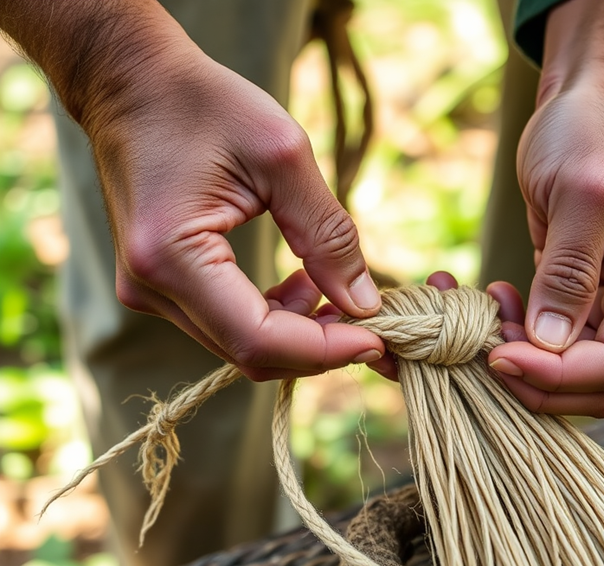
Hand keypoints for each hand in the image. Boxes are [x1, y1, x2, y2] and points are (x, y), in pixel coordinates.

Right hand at [82, 24, 383, 380]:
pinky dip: (273, 317)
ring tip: (331, 285)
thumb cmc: (205, 102)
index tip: (379, 335)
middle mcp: (150, 288)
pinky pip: (226, 324)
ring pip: (240, 345)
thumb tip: (364, 303)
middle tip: (368, 313)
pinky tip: (301, 284)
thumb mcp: (283, 156)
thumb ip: (327, 235)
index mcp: (171, 256)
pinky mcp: (158, 286)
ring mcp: (148, 292)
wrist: (132, 82)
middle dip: (319, 345)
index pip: (259, 339)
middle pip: (250, 352)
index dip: (326, 349)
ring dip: (299, 332)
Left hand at [486, 0, 603, 416]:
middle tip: (480, 344)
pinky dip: (510, 335)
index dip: (556, 375)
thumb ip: (569, 271)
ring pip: (563, 372)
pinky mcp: (578, 301)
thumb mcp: (581, 194)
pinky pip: (545, 344)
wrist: (583, 106)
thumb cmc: (590, 134)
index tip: (497, 355)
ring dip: (515, 358)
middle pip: (591, 385)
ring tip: (477, 310)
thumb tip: (549, 343)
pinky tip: (487, 299)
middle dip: (533, 377)